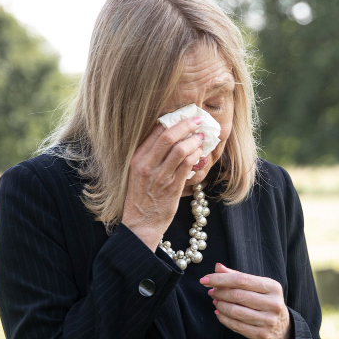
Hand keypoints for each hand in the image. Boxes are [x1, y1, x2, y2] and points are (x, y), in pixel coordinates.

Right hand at [121, 116, 205, 250]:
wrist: (140, 223)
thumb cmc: (142, 197)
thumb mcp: (139, 172)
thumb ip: (152, 156)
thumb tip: (173, 137)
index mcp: (137, 158)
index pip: (154, 132)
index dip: (172, 120)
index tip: (183, 114)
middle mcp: (147, 165)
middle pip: (168, 136)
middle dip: (185, 125)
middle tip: (197, 119)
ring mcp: (160, 176)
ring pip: (180, 149)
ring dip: (194, 140)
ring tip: (201, 137)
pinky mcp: (172, 187)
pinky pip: (187, 165)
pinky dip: (196, 156)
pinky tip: (200, 154)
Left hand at [200, 262, 292, 338]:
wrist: (282, 328)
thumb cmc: (266, 302)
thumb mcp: (257, 287)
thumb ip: (238, 276)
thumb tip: (218, 267)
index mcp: (272, 287)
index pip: (242, 279)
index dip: (221, 279)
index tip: (205, 279)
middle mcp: (273, 303)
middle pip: (237, 295)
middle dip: (219, 292)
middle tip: (211, 292)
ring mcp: (268, 320)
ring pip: (235, 311)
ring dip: (220, 305)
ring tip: (215, 301)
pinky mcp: (261, 335)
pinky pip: (236, 325)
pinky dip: (223, 318)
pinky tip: (219, 313)